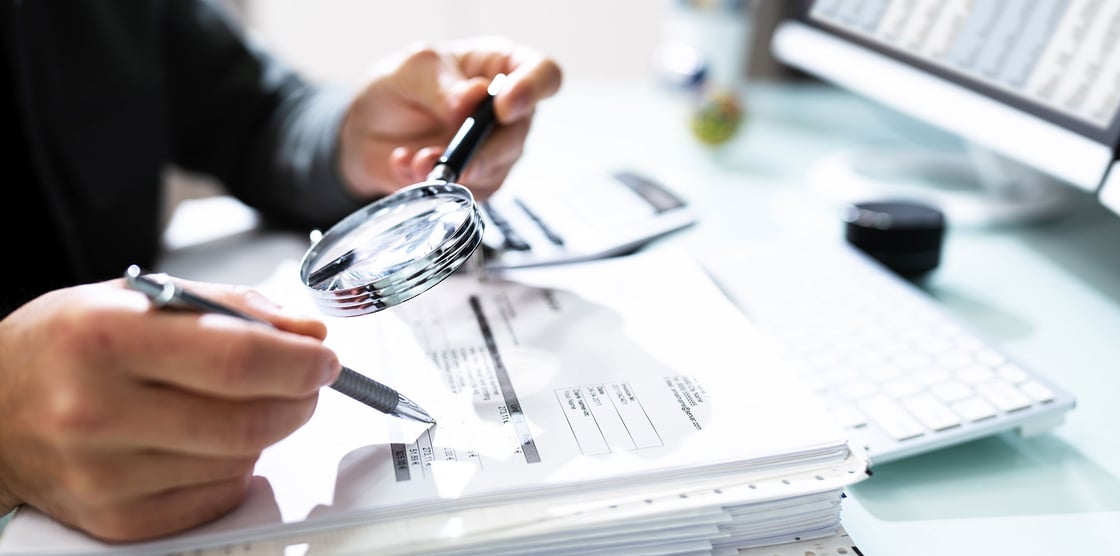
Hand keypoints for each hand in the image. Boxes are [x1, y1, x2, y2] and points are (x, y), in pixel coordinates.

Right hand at [0, 279, 339, 540]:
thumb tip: (307, 335)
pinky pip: (217, 496)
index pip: (239, 358)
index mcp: (106, 338)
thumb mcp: (138, 296)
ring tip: (241, 403)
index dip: (301, 361)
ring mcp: (105, 474)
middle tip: (305, 381)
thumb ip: (233, 307)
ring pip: (241, 459)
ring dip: (266, 430)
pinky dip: (234, 466)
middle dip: (299, 398)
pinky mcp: (116, 520)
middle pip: (250, 418)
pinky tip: (207, 440)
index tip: (324, 358)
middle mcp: (99, 411)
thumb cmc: (65, 345)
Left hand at [338, 36, 562, 200]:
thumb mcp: (413, 69)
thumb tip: (470, 102)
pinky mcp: (477, 181)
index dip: (532, 90)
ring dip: (457, 169)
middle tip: (454, 155)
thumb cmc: (400, 87)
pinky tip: (408, 166)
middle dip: (485, 148)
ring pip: (497, 167)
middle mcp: (507, 111)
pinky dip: (438, 184)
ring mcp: (495, 149)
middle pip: (520, 132)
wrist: (367, 130)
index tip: (504, 107)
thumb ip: (441, 84)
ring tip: (419, 160)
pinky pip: (471, 191)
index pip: (544, 74)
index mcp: (503, 67)